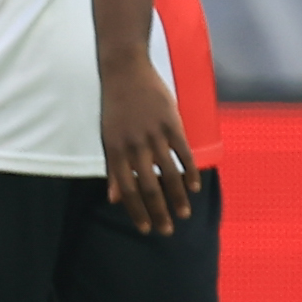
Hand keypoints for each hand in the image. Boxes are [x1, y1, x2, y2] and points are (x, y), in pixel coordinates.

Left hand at [98, 51, 196, 234]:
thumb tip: (113, 198)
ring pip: (168, 172)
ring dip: (177, 196)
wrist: (124, 71)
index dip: (136, 210)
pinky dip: (189, 171)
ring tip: (183, 214)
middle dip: (158, 211)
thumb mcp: (107, 137)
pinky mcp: (171, 123)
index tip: (145, 228)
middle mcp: (133, 145)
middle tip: (167, 230)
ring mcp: (154, 134)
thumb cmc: (115, 107)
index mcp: (114, 149)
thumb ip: (113, 168)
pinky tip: (194, 188)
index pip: (126, 188)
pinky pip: (183, 152)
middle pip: (148, 185)